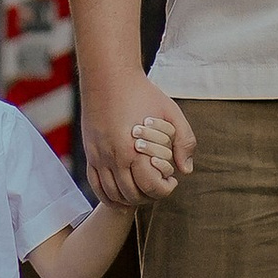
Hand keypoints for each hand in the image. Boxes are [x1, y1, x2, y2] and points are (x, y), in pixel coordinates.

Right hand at [82, 69, 197, 209]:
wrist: (109, 77)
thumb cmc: (143, 94)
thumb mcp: (171, 113)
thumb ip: (184, 141)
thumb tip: (186, 170)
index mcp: (136, 149)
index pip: (151, 187)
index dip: (165, 190)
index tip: (171, 181)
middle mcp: (115, 157)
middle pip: (132, 195)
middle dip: (149, 196)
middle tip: (159, 186)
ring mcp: (99, 157)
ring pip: (113, 194)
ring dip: (130, 199)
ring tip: (143, 190)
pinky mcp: (90, 154)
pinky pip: (96, 186)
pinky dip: (108, 197)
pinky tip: (121, 197)